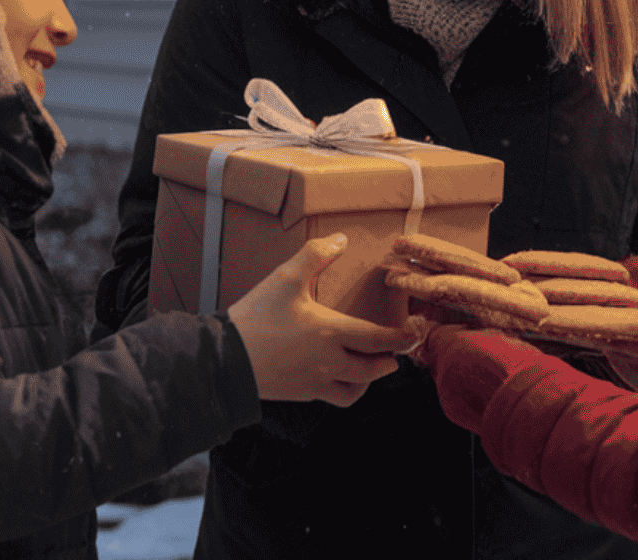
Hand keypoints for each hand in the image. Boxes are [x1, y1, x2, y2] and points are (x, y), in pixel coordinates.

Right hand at [227, 234, 418, 405]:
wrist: (226, 360)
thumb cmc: (257, 318)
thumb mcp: (285, 278)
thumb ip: (315, 255)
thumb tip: (341, 240)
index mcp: (331, 333)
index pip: (378, 339)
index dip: (399, 339)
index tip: (412, 336)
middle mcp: (330, 362)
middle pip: (373, 369)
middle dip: (388, 361)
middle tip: (395, 353)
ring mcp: (315, 382)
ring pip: (355, 390)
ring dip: (368, 380)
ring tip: (370, 369)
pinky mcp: (300, 393)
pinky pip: (332, 397)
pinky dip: (345, 389)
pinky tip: (337, 376)